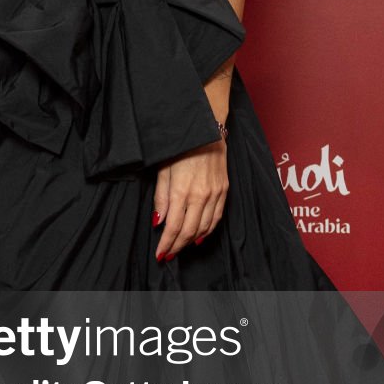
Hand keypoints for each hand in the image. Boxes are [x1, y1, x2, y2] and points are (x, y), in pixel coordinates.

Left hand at [152, 136, 227, 261]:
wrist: (206, 129)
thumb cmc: (180, 147)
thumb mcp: (163, 169)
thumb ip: (161, 197)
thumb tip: (159, 221)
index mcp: (182, 191)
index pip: (173, 227)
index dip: (166, 244)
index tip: (160, 254)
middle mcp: (201, 195)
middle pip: (189, 231)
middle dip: (177, 246)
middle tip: (168, 255)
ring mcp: (215, 193)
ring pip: (204, 227)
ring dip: (191, 241)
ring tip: (180, 248)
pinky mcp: (224, 189)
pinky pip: (217, 217)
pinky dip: (208, 230)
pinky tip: (199, 236)